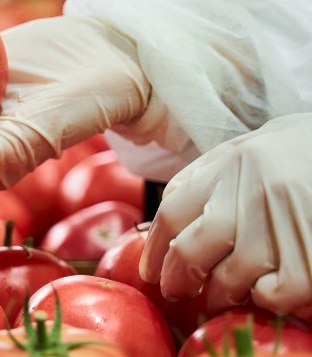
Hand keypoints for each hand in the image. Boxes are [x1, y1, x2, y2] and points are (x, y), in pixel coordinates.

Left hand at [140, 112, 311, 314]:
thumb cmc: (296, 151)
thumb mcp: (244, 150)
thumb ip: (205, 179)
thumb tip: (164, 224)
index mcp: (231, 164)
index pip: (172, 212)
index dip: (155, 250)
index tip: (151, 272)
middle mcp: (254, 191)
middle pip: (193, 250)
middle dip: (178, 279)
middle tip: (178, 291)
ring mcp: (286, 221)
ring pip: (232, 278)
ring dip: (222, 294)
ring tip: (223, 294)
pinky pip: (277, 292)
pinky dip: (267, 298)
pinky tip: (266, 289)